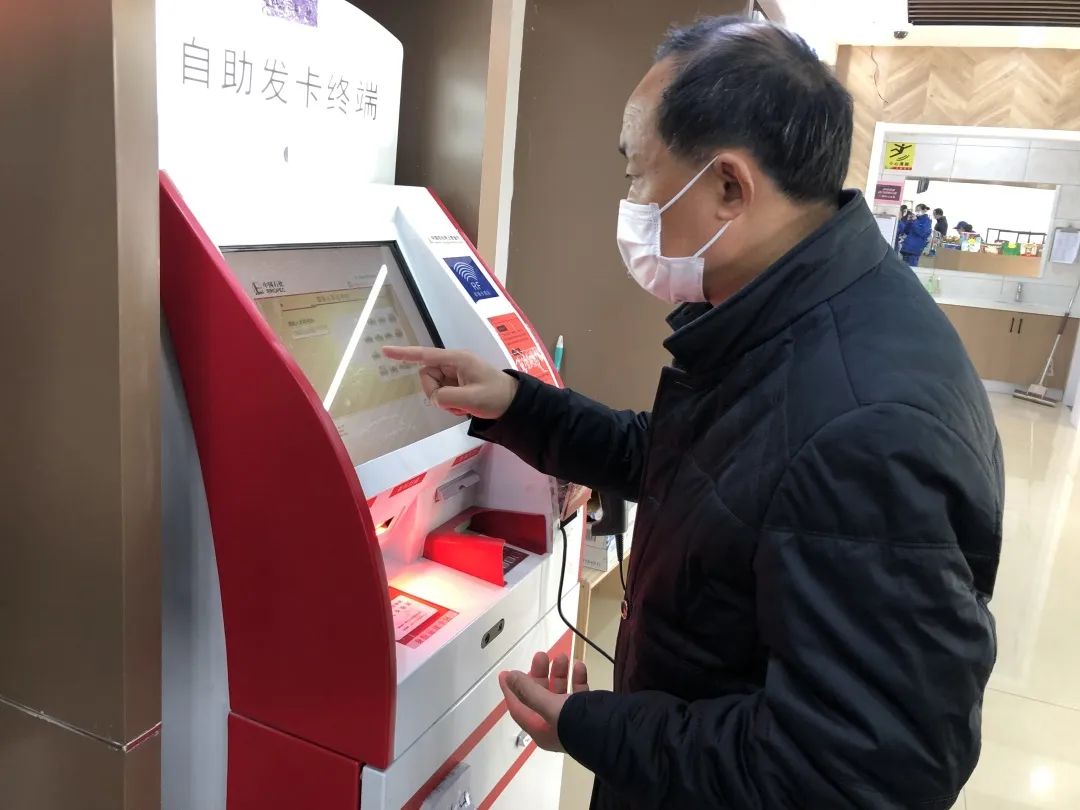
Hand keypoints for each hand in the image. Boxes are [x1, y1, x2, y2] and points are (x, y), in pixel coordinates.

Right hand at [381, 346, 518, 418]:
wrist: (514, 403)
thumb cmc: (497, 397)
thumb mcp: (473, 398)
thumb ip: (448, 397)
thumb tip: (434, 397)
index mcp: (457, 360)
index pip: (425, 355)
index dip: (404, 354)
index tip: (385, 351)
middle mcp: (454, 364)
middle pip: (427, 376)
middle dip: (435, 393)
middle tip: (454, 404)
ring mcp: (455, 374)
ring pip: (434, 388)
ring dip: (445, 401)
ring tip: (464, 406)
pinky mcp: (457, 384)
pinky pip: (442, 394)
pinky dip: (450, 404)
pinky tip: (465, 407)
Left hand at [499, 652, 588, 752]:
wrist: (616, 733)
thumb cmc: (577, 723)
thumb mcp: (549, 706)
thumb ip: (529, 691)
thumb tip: (510, 677)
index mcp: (540, 729)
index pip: (518, 707)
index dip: (511, 690)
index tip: (505, 672)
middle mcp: (553, 724)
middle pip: (539, 695)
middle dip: (539, 674)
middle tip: (541, 655)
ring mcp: (571, 717)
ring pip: (559, 691)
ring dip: (558, 673)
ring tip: (562, 657)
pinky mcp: (587, 710)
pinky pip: (578, 691)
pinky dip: (576, 678)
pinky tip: (579, 666)